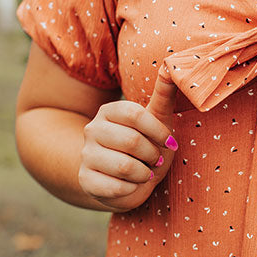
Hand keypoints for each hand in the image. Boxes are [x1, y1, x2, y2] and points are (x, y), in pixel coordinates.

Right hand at [79, 73, 177, 211]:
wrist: (130, 181)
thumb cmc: (147, 147)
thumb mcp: (159, 120)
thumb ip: (164, 94)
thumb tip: (171, 66)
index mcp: (109, 112)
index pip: (135, 115)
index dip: (158, 131)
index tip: (169, 143)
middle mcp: (92, 130)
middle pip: (131, 141)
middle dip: (153, 155)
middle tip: (156, 160)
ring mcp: (86, 155)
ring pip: (124, 166)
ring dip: (144, 174)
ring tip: (144, 172)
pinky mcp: (85, 180)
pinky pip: (116, 187)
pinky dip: (132, 190)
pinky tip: (131, 185)